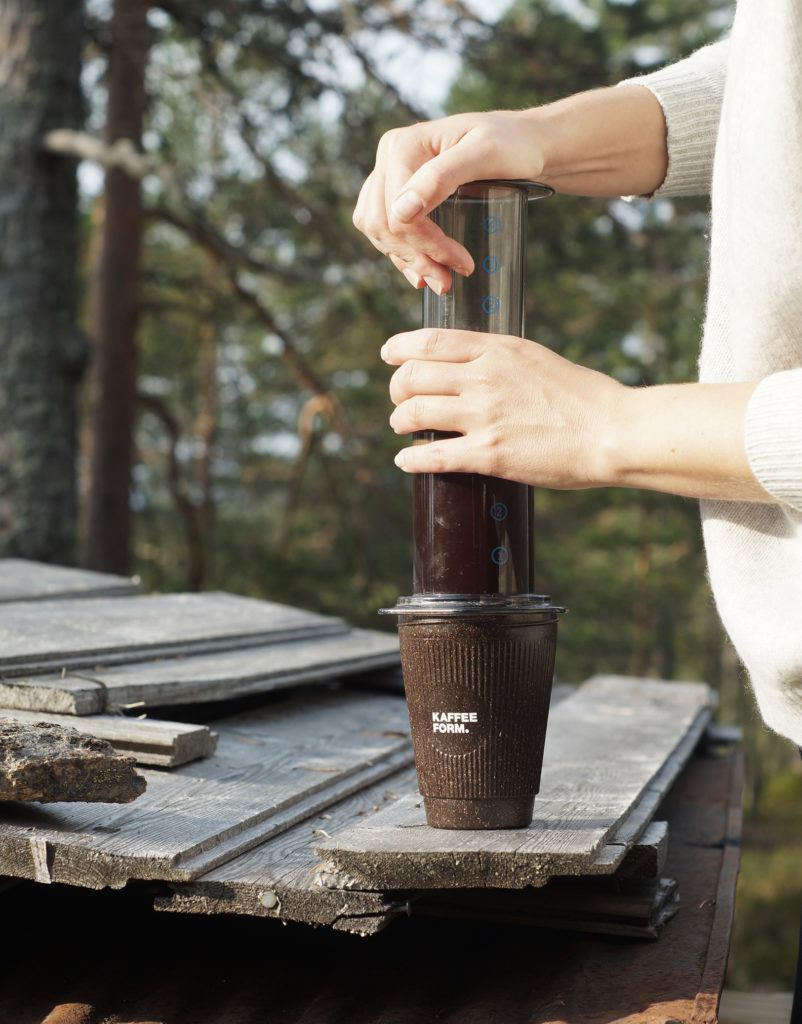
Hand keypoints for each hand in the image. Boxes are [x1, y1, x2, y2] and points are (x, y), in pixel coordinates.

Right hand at [353, 111, 545, 293]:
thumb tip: (402, 210)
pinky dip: (403, 254)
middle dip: (414, 259)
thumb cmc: (511, 144)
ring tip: (439, 281)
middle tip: (447, 283)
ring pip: (379, 231)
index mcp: (402, 146)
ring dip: (406, 262)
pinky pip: (386, 231)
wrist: (526, 142)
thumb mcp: (485, 154)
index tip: (463, 264)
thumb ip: (442, 176)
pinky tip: (422, 270)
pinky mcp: (399, 192)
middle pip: (382, 224)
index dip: (427, 245)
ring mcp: (391, 175)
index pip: (398, 212)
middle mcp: (390, 158)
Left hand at [383, 328, 623, 488]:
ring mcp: (484, 416)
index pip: (429, 341)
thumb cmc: (582, 397)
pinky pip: (432, 456)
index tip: (389, 355)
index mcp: (496, 350)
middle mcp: (484, 378)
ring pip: (414, 413)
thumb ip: (498, 357)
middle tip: (398, 400)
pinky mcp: (489, 454)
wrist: (611, 431)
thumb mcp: (535, 357)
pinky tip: (406, 461)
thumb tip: (467, 362)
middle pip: (412, 376)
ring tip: (402, 427)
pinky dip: (410, 459)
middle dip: (396, 389)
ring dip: (399, 421)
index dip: (399, 348)